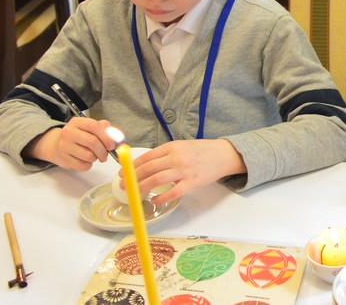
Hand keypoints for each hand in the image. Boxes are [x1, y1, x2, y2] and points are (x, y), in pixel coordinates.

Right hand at [26, 117, 116, 169]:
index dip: (106, 136)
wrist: (57, 146)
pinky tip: (86, 161)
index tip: (111, 145)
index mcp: (77, 122)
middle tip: (106, 155)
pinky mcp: (63, 159)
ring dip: (96, 158)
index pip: (94, 126)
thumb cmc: (79, 137)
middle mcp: (68, 132)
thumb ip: (103, 129)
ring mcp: (64, 146)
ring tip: (94, 156)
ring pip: (88, 155)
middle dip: (103, 151)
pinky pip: (83, 166)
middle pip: (92, 141)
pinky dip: (89, 165)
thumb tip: (116, 135)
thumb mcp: (89, 128)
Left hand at [120, 139, 245, 204]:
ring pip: (156, 180)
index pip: (147, 157)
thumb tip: (145, 165)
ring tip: (134, 193)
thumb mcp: (182, 146)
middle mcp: (176, 157)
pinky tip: (155, 200)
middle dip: (132, 178)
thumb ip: (166, 154)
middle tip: (123, 185)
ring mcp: (184, 170)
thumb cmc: (202, 151)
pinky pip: (173, 192)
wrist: (223, 154)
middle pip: (148, 169)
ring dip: (142, 187)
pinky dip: (161, 197)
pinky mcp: (192, 182)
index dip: (131, 166)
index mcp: (172, 146)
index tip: (122, 173)